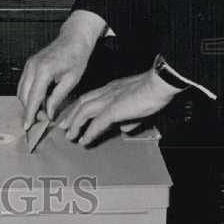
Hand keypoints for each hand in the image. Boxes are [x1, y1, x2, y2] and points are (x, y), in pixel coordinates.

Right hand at [16, 10, 106, 131]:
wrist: (73, 38)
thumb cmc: (76, 57)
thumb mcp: (71, 80)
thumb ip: (57, 98)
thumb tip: (49, 114)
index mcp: (43, 71)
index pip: (33, 97)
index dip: (30, 113)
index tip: (27, 126)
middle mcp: (32, 67)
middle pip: (24, 95)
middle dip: (29, 110)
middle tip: (39, 122)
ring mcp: (29, 65)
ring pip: (21, 90)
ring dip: (28, 103)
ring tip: (41, 113)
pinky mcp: (29, 65)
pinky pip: (24, 83)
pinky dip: (28, 94)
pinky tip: (39, 101)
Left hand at [56, 70, 178, 145]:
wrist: (160, 83)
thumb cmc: (154, 91)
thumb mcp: (139, 107)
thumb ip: (130, 118)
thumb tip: (125, 129)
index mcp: (111, 89)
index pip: (90, 98)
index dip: (79, 107)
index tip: (72, 116)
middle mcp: (106, 92)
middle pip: (82, 103)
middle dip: (71, 116)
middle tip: (63, 127)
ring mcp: (109, 100)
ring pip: (84, 112)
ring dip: (75, 125)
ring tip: (70, 136)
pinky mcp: (114, 109)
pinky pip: (97, 123)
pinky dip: (89, 132)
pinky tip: (84, 140)